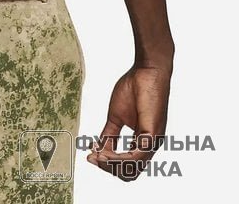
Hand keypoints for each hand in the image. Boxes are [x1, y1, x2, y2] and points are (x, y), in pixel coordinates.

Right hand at [87, 62, 171, 179]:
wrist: (147, 71)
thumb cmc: (136, 88)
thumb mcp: (116, 115)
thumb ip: (109, 134)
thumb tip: (97, 148)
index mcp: (142, 142)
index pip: (126, 164)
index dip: (107, 164)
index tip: (90, 155)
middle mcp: (149, 146)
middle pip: (129, 172)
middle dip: (108, 168)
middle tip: (92, 158)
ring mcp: (152, 142)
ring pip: (132, 167)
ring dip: (111, 165)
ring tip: (96, 156)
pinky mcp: (152, 135)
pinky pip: (136, 157)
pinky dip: (118, 158)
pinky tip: (105, 152)